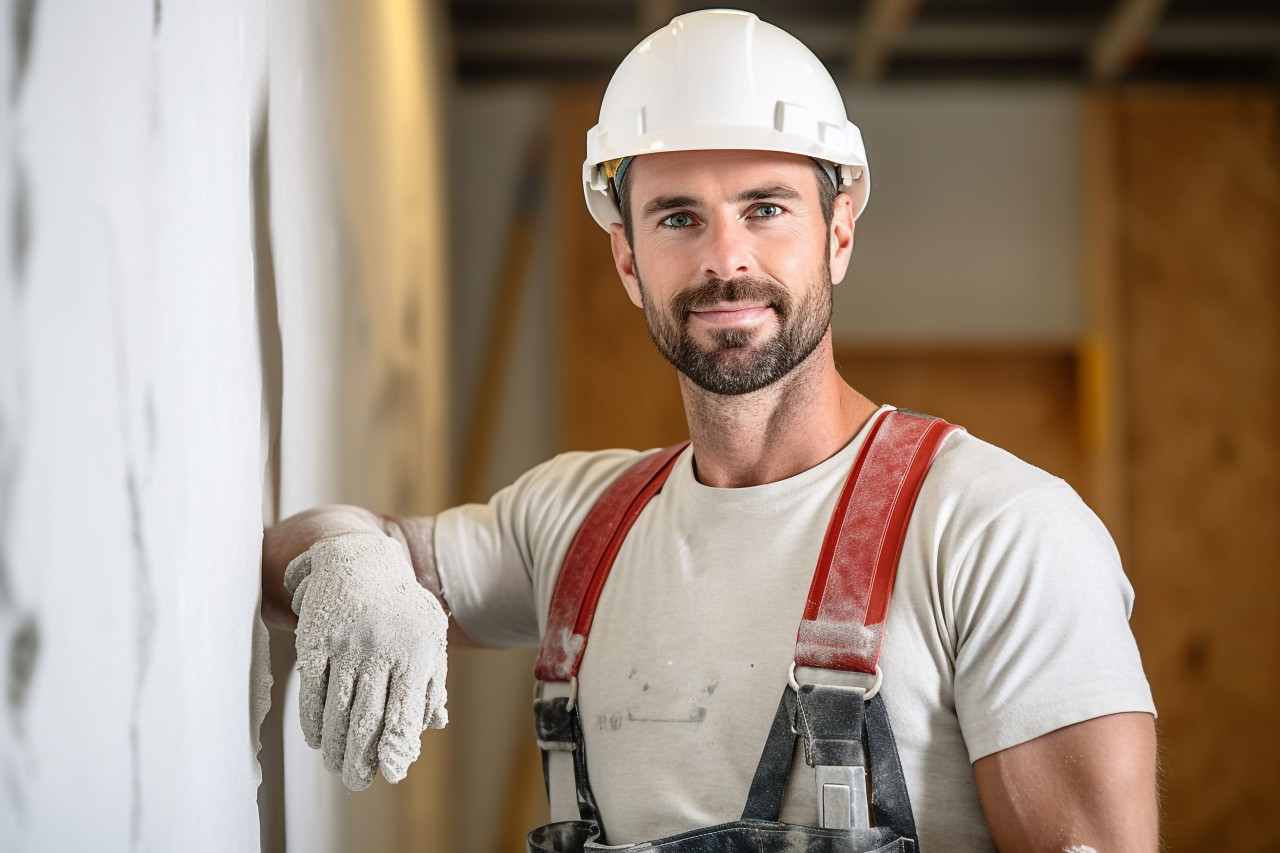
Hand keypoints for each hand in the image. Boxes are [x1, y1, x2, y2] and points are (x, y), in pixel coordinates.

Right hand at [284, 531, 448, 789]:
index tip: (391, 772)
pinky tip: (317, 738)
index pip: (405, 710)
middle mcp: (381, 647)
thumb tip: (434, 724)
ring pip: (338, 709)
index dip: (396, 746)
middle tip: (357, 781)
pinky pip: (312, 689)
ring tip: (337, 767)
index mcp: (416, 650)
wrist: (359, 560)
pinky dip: (313, 719)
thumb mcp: (428, 636)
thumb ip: (431, 680)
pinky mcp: (316, 639)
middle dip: (361, 756)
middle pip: (368, 716)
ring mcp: (346, 643)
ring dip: (335, 746)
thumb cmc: (400, 607)